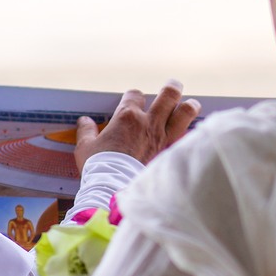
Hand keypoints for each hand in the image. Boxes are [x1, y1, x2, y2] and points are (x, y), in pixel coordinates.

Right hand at [74, 82, 201, 171]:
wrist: (115, 189)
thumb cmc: (98, 167)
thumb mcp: (85, 148)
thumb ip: (86, 131)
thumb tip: (84, 121)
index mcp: (127, 117)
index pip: (135, 95)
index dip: (134, 96)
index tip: (134, 101)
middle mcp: (148, 122)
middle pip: (168, 95)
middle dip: (172, 89)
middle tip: (174, 86)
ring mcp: (162, 136)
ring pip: (184, 113)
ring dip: (189, 106)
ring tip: (191, 104)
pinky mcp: (170, 152)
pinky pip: (185, 137)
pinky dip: (189, 133)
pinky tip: (191, 133)